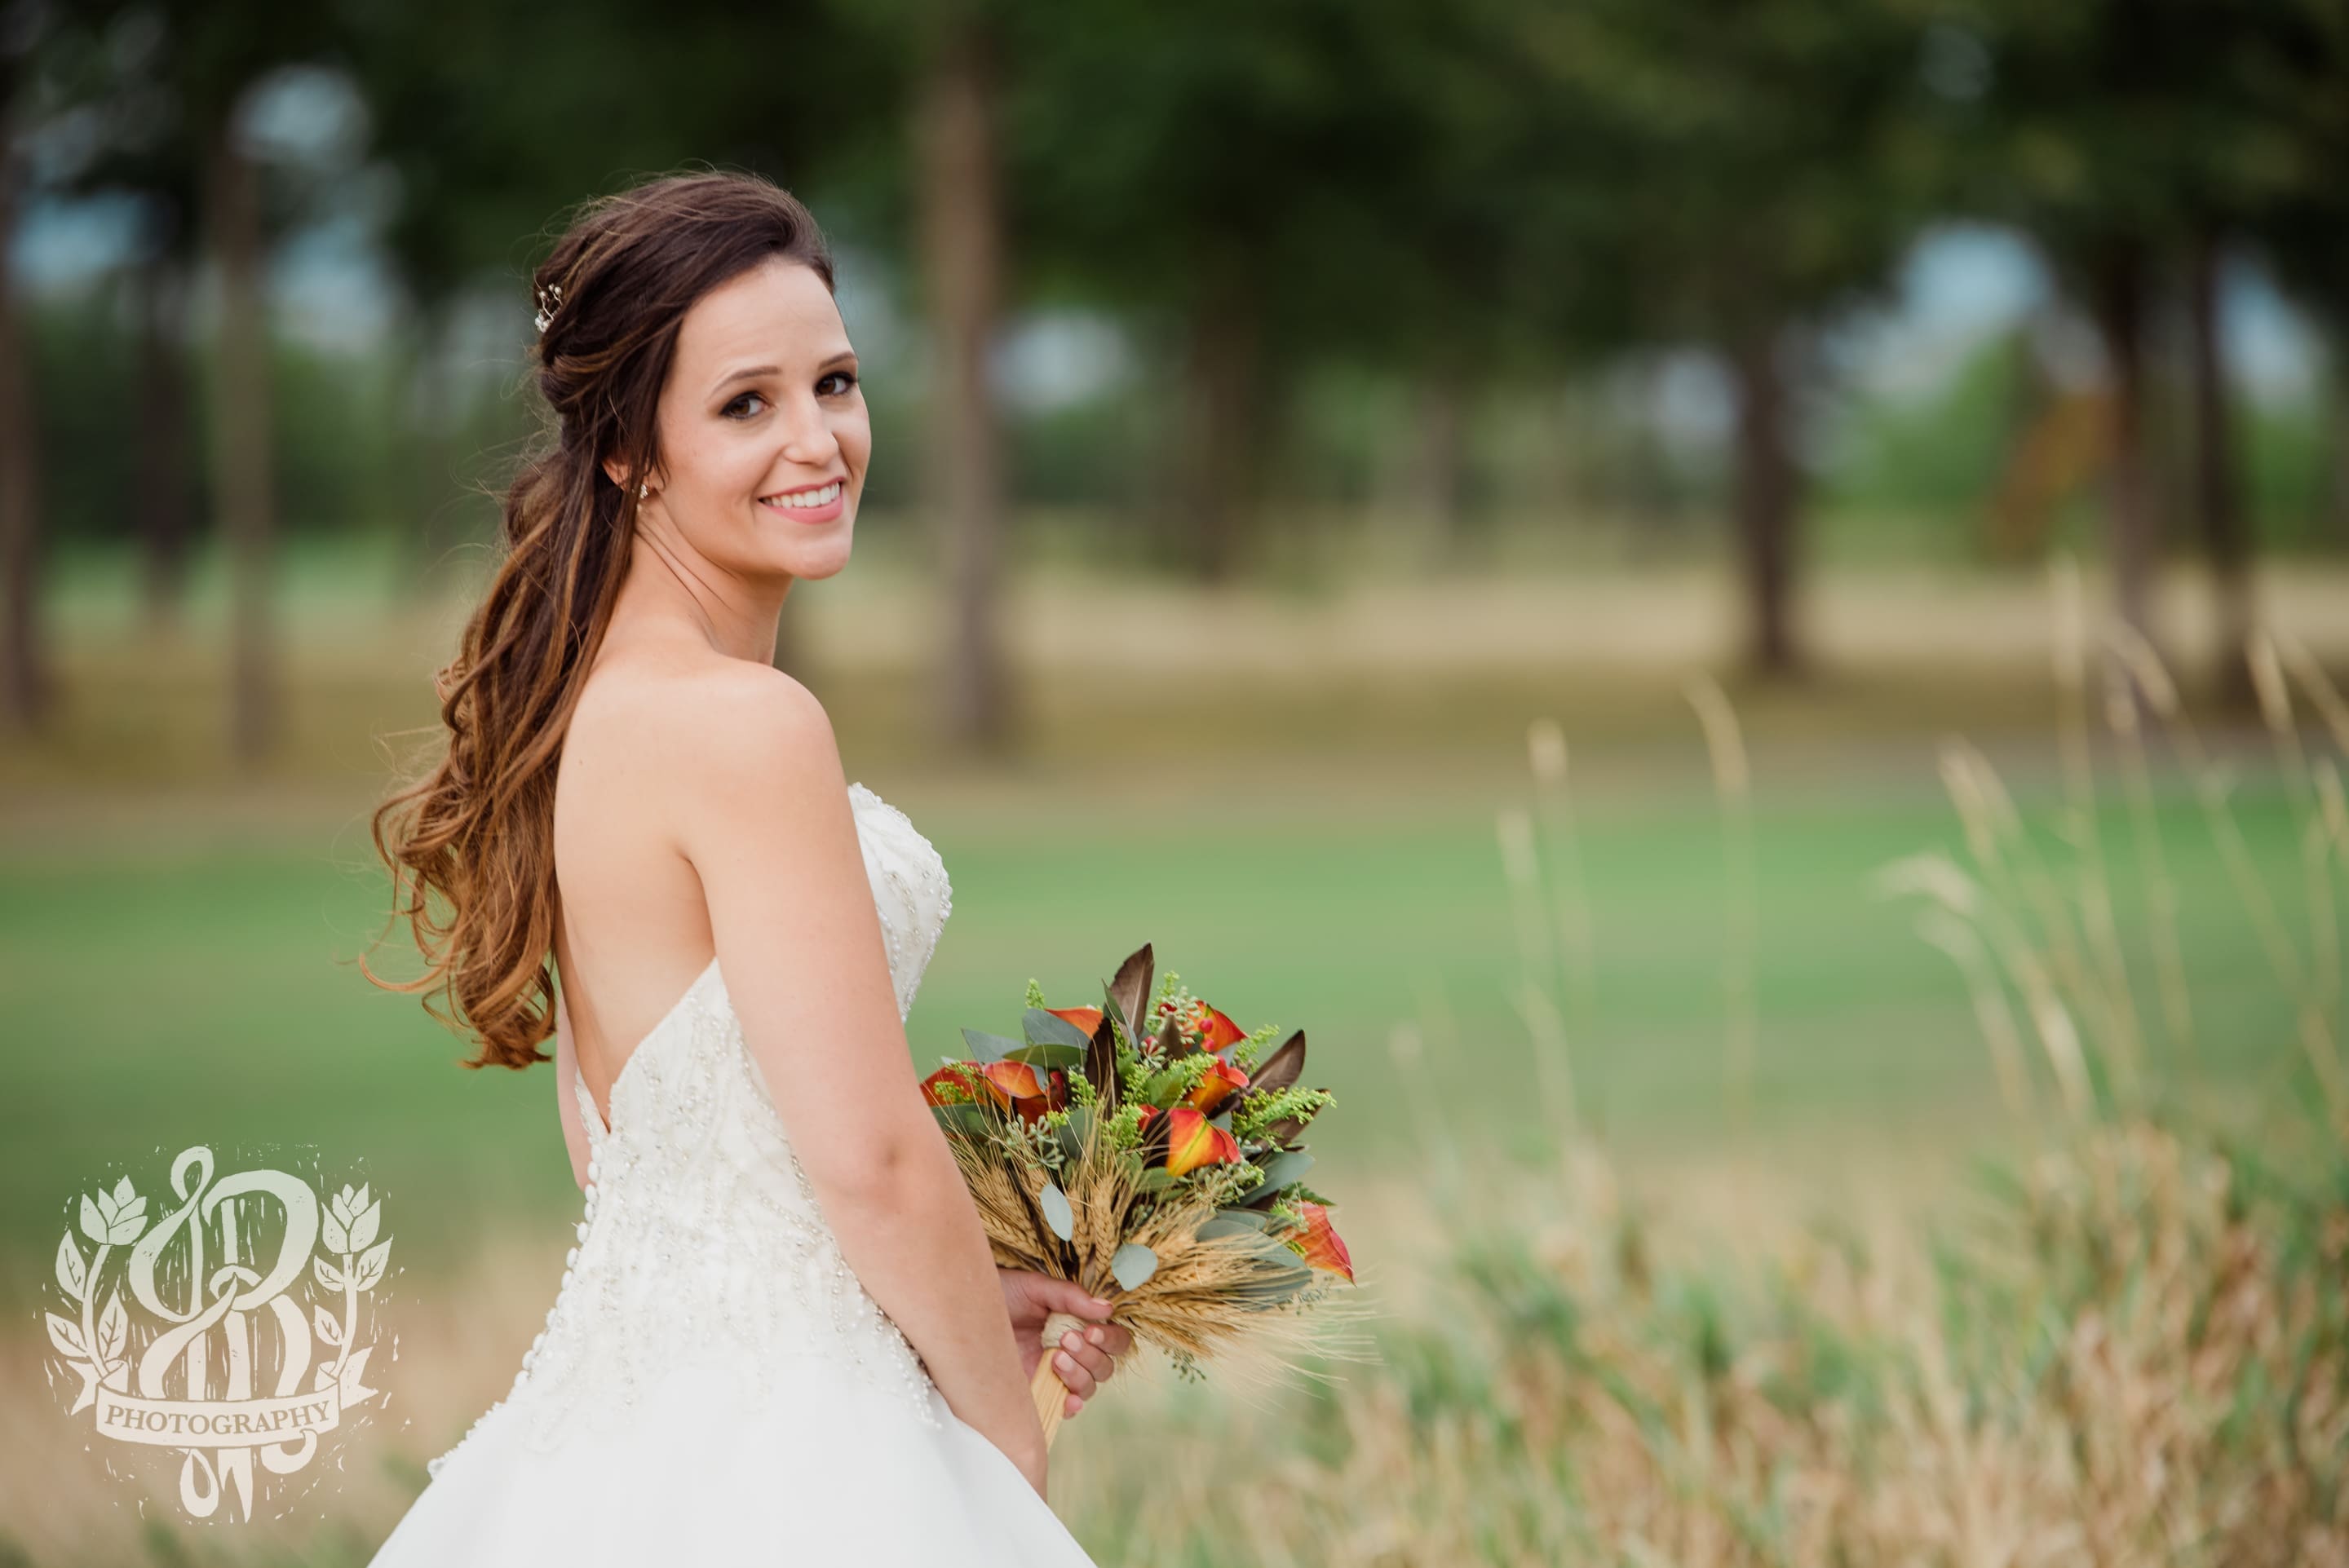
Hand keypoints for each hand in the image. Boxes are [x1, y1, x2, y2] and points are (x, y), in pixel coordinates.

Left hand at [996, 1269, 1132, 1421]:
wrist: (963, 1312)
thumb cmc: (1001, 1294)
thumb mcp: (1036, 1288)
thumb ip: (1071, 1297)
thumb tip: (1107, 1308)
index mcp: (1078, 1325)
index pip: (1114, 1340)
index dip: (1110, 1339)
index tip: (1091, 1331)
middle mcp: (1072, 1352)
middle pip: (1105, 1367)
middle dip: (1090, 1355)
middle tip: (1064, 1339)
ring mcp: (1054, 1374)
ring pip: (1088, 1387)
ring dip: (1079, 1375)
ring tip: (1055, 1358)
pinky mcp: (1036, 1393)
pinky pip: (1063, 1408)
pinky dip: (1071, 1406)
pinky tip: (1066, 1399)